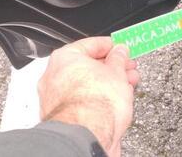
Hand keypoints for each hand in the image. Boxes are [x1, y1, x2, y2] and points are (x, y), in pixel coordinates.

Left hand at [38, 37, 139, 156]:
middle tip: (127, 68)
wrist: (87, 136)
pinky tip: (114, 103)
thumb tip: (120, 52)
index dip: (110, 46)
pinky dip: (98, 100)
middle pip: (87, 66)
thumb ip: (119, 58)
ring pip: (85, 86)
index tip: (121, 49)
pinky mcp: (62, 118)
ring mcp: (56, 99)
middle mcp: (54, 76)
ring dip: (107, 84)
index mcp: (64, 58)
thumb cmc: (95, 104)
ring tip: (127, 87)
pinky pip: (82, 102)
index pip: (90, 45)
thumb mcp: (117, 72)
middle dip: (111, 68)